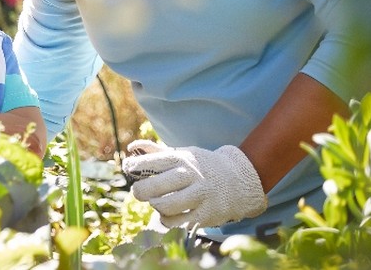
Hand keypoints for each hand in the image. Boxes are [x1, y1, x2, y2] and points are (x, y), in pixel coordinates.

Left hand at [122, 139, 266, 228]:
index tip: (129, 169)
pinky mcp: (207, 215)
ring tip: (156, 202)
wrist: (240, 180)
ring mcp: (200, 196)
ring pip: (164, 207)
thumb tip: (132, 147)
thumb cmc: (202, 167)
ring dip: (155, 206)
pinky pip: (178, 223)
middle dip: (140, 191)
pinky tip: (169, 214)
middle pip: (153, 187)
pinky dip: (167, 220)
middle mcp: (191, 176)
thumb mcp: (183, 154)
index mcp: (182, 159)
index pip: (149, 163)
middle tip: (139, 192)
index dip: (134, 167)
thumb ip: (156, 152)